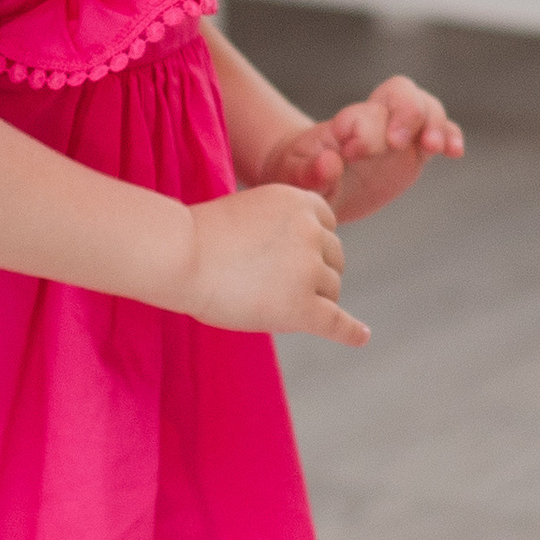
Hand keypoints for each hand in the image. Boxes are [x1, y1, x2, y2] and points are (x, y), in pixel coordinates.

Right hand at [180, 183, 367, 346]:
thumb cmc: (202, 238)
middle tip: (266, 282)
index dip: (307, 247)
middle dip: (310, 273)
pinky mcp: (301, 307)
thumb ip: (286, 230)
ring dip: (307, 299)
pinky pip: (335, 322)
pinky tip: (361, 336)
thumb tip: (312, 260)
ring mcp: (310, 270)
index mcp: (304, 203)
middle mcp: (314, 233)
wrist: (178, 255)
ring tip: (263, 299)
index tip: (281, 257)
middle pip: (333, 261)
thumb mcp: (254, 214)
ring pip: (330, 291)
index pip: (328, 229)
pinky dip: (350, 331)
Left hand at [259, 75, 464, 222]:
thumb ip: (309, 173)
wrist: (312, 178)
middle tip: (397, 143)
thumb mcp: (294, 178)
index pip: (363, 115)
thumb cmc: (298, 174)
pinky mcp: (415, 148)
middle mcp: (375, 120)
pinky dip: (451, 136)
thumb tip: (330, 161)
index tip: (354, 155)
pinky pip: (440, 131)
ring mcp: (398, 131)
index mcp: (344, 125)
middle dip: (406, 113)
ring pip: (425, 106)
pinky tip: (455, 152)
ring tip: (435, 147)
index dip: (365, 131)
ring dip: (434, 123)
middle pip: (400, 92)